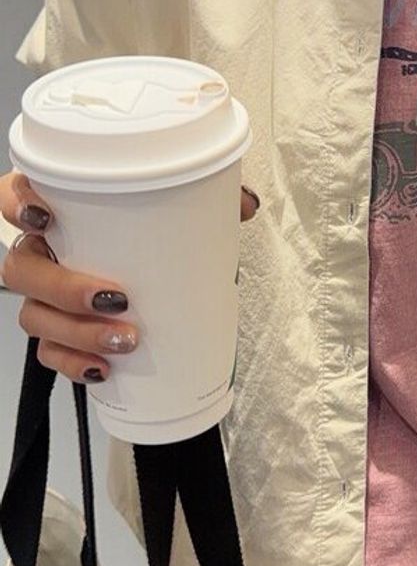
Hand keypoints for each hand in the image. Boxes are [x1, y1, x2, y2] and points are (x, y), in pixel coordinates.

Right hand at [1, 170, 259, 384]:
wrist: (155, 273)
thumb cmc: (152, 231)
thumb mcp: (177, 209)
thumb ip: (207, 201)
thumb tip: (245, 204)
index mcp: (56, 209)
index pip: (12, 195)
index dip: (18, 204)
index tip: (46, 215)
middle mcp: (39, 250)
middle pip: (22, 268)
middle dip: (64, 288)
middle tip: (115, 298)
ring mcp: (42, 294)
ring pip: (33, 316)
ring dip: (78, 332)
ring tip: (126, 340)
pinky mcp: (56, 332)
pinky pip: (50, 354)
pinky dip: (75, 364)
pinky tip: (103, 370)